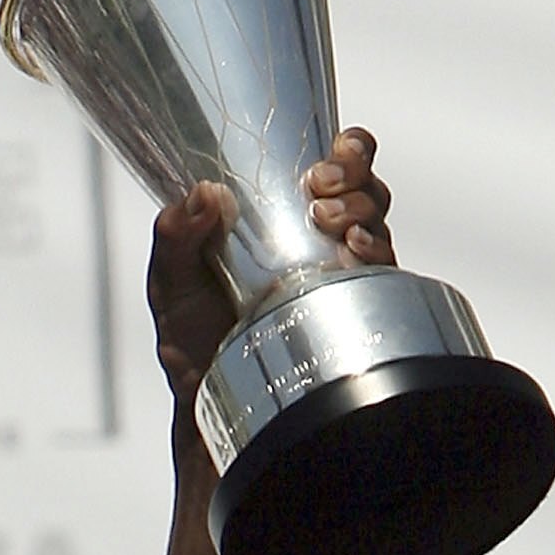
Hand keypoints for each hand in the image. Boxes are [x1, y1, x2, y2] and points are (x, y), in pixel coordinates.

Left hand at [148, 125, 394, 411]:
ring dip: (361, 209)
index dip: (343, 150)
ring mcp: (340, 276)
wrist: (211, 404)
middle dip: (354, 172)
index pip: (327, 165)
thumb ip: (175, 236)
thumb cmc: (194, 339)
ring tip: (330, 223)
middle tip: (320, 187)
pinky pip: (384, 275)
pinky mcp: (355, 311)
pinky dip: (375, 254)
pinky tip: (353, 254)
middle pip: (363, 185)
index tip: (324, 156)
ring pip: (377, 221)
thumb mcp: (170, 281)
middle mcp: (318, 241)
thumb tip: (205, 193)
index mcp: (279, 217)